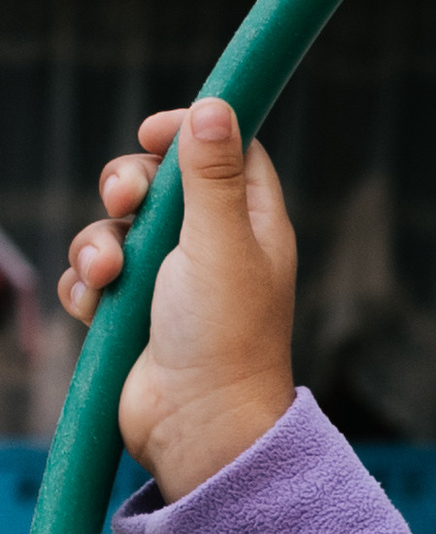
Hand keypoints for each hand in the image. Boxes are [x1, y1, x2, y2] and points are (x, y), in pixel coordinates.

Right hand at [59, 101, 297, 497]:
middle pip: (158, 181)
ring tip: (109, 274)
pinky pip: (92, 276)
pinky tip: (95, 306)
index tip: (154, 131)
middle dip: (127, 183)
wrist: (198, 428)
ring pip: (115, 228)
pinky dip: (87, 286)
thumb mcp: (220, 243)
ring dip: (99, 243)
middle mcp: (211, 248)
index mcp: (249, 225)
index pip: (225, 151)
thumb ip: (213, 175)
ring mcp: (168, 282)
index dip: (189, 131)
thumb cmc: (225, 339)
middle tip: (122, 200)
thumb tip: (217, 105)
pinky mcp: (131, 315)